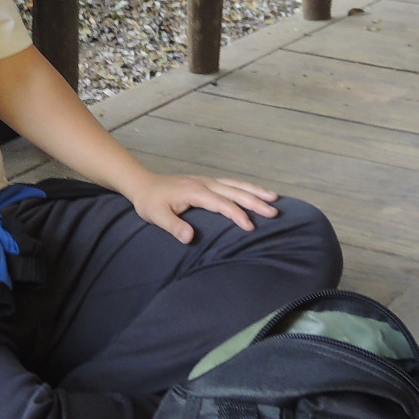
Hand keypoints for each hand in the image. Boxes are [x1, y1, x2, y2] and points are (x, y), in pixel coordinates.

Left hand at [126, 173, 278, 242]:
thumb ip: (173, 226)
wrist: (143, 184)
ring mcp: (207, 181)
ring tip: (275, 198)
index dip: (237, 214)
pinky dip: (247, 187)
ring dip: (255, 191)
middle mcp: (204, 183)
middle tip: (274, 212)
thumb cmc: (150, 202)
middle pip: (235, 191)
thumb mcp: (156, 216)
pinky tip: (257, 193)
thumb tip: (189, 237)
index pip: (221, 203)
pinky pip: (231, 183)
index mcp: (194, 191)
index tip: (250, 227)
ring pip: (236, 184)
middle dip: (255, 201)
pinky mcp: (207, 182)